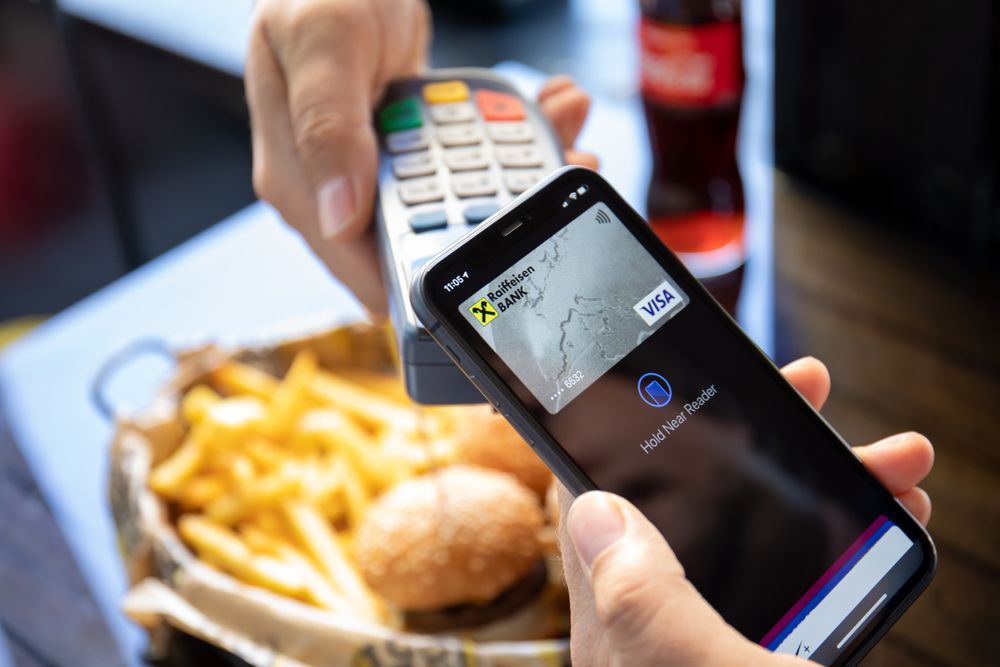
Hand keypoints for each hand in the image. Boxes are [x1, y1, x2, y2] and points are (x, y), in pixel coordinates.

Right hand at [246, 0, 594, 312]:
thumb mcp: (324, 42)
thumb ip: (327, 125)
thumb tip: (339, 217)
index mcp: (299, 182)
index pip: (366, 267)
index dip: (434, 278)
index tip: (499, 261)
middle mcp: (334, 191)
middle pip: (425, 244)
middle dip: (495, 222)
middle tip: (560, 175)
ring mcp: (373, 175)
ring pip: (455, 210)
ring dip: (518, 178)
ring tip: (567, 135)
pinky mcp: (405, 158)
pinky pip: (464, 171)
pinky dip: (509, 145)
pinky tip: (545, 111)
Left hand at [558, 356, 933, 665]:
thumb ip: (641, 597)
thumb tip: (593, 507)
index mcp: (625, 613)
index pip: (615, 494)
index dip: (645, 427)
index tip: (692, 377)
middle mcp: (663, 622)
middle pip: (702, 502)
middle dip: (762, 439)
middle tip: (811, 386)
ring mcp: (716, 642)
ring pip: (761, 538)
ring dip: (825, 487)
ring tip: (895, 462)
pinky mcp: (761, 656)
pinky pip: (799, 586)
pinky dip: (847, 547)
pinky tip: (890, 526)